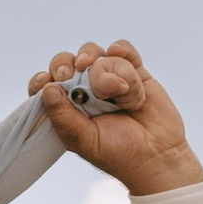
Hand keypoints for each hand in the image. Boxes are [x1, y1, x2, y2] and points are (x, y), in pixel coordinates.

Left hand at [30, 38, 202, 197]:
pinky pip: (122, 49)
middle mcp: (84, 90)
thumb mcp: (85, 140)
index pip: (46, 85)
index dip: (44, 79)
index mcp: (67, 107)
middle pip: (67, 62)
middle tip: (73, 73)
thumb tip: (48, 88)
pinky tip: (119, 54)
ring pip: (94, 54)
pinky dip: (121, 50)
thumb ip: (63, 118)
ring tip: (120, 91)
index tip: (47, 81)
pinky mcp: (133, 71)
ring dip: (105, 69)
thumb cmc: (118, 153)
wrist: (158, 154)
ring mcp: (108, 78)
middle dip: (67, 64)